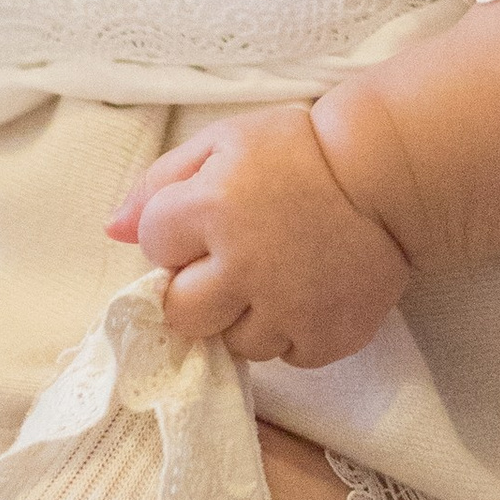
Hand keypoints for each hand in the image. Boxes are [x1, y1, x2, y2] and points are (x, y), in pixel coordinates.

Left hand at [108, 107, 409, 364]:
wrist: (388, 173)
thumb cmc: (298, 150)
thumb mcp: (221, 143)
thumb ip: (160, 184)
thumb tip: (111, 230)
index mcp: (211, 208)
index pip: (153, 246)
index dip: (176, 233)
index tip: (206, 218)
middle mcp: (244, 266)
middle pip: (182, 314)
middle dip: (195, 291)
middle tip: (232, 262)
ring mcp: (287, 308)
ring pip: (234, 342)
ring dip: (243, 317)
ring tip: (275, 277)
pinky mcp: (326, 337)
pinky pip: (286, 356)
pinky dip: (290, 333)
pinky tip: (304, 295)